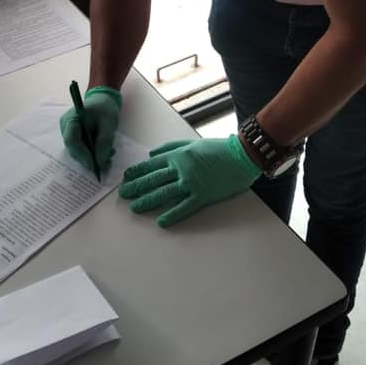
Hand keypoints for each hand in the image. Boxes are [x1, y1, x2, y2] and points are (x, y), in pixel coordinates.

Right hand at [60, 86, 121, 172]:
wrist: (103, 98)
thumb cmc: (105, 107)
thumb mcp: (109, 123)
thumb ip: (104, 142)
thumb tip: (100, 162)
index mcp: (71, 119)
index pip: (71, 141)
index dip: (82, 155)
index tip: (94, 166)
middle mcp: (66, 127)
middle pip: (74, 148)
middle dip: (90, 158)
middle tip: (106, 165)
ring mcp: (69, 132)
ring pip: (79, 150)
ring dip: (93, 157)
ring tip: (109, 156)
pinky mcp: (76, 136)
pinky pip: (82, 148)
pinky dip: (93, 152)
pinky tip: (105, 152)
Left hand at [119, 135, 261, 226]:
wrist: (241, 156)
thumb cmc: (218, 148)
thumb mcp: (192, 143)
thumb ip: (170, 148)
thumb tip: (152, 155)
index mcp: (178, 155)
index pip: (152, 165)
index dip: (137, 172)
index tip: (126, 177)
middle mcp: (181, 169)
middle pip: (154, 179)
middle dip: (136, 187)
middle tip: (124, 194)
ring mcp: (191, 183)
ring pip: (164, 193)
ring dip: (148, 201)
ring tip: (135, 207)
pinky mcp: (203, 195)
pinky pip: (184, 207)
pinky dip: (172, 214)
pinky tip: (162, 221)